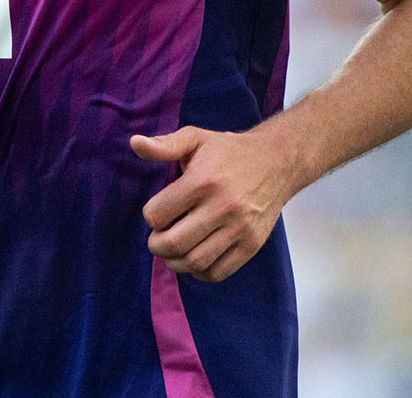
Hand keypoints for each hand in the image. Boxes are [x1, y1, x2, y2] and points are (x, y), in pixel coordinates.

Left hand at [130, 126, 295, 282]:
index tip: (157, 213)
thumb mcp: (196, 138)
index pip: (158, 215)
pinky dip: (200, 272)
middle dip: (156, 246)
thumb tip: (135, 143)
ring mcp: (240, 228)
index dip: (151, 216)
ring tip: (173, 251)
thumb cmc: (229, 151)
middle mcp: (222, 207)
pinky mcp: (252, 244)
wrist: (277, 162)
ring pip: (195, 262)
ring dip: (174, 262)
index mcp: (203, 181)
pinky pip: (218, 272)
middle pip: (174, 244)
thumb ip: (164, 144)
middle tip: (157, 239)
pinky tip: (195, 257)